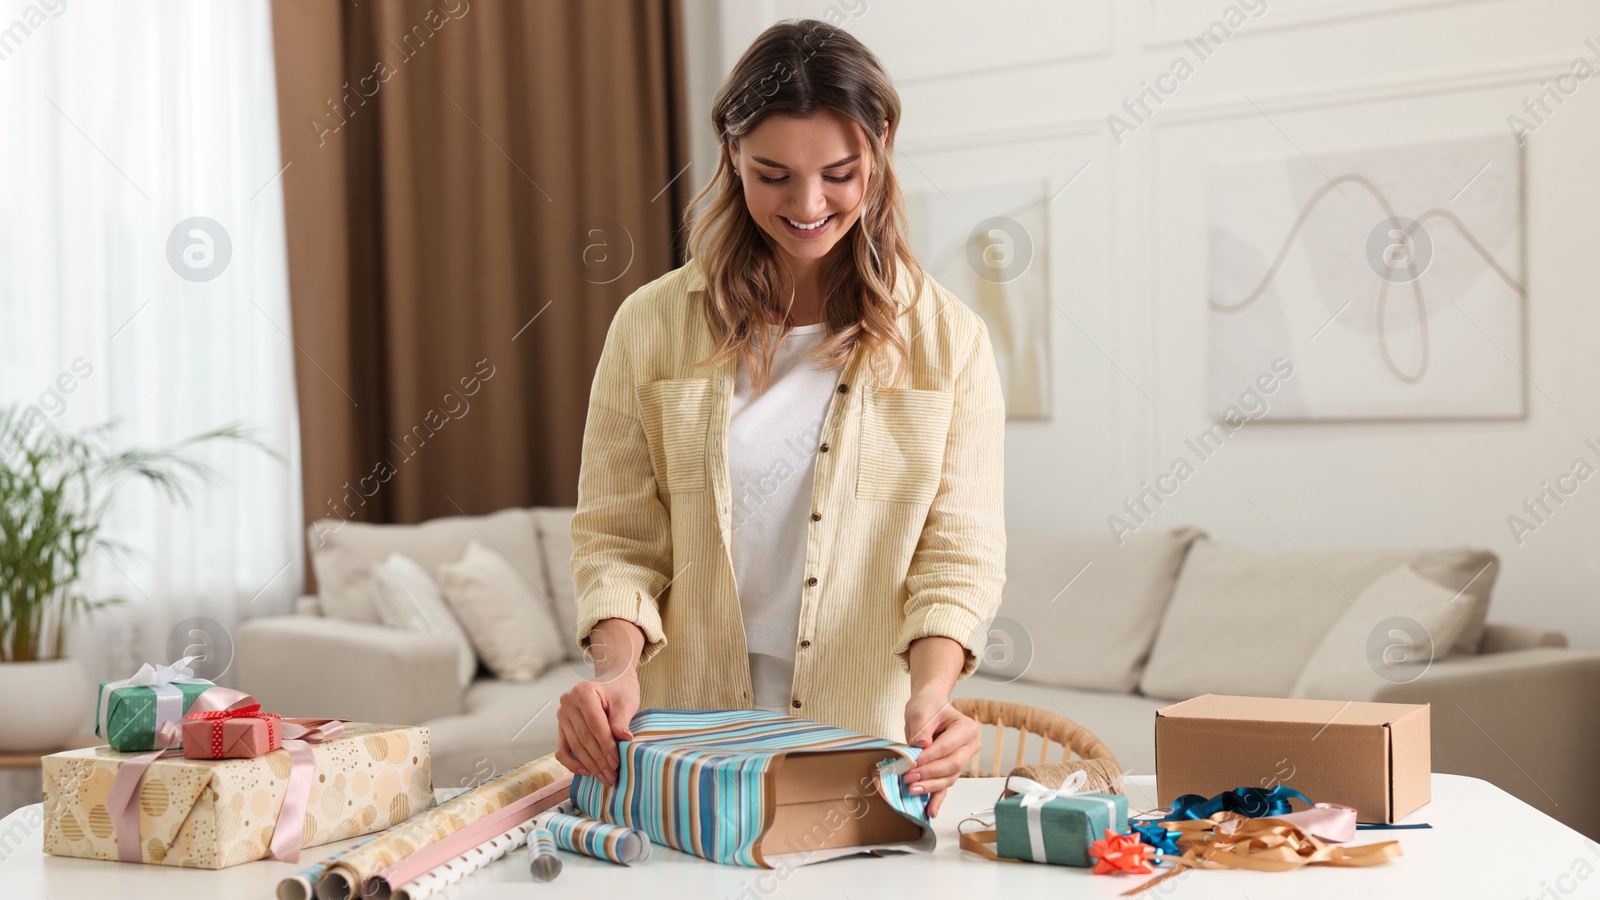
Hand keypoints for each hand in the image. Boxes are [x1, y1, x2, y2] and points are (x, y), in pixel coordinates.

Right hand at [555, 668, 639, 784]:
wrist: (612, 681)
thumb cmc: (620, 690)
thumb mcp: (626, 702)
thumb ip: (621, 721)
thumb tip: (624, 740)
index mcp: (583, 692)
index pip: (595, 725)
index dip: (606, 745)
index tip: (616, 761)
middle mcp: (568, 703)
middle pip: (583, 737)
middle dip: (599, 759)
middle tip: (612, 775)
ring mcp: (562, 715)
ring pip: (575, 746)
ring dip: (590, 764)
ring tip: (604, 777)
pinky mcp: (561, 727)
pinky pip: (562, 749)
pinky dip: (572, 763)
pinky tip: (587, 771)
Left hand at [901, 691, 980, 818]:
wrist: (930, 707)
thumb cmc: (928, 707)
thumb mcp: (921, 711)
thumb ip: (921, 728)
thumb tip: (921, 745)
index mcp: (966, 729)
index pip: (947, 748)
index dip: (928, 758)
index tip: (911, 763)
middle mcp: (969, 746)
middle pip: (951, 766)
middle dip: (929, 774)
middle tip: (909, 778)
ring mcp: (963, 760)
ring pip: (948, 778)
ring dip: (930, 787)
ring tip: (911, 789)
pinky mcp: (952, 770)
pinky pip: (946, 786)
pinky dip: (937, 799)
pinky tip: (931, 811)